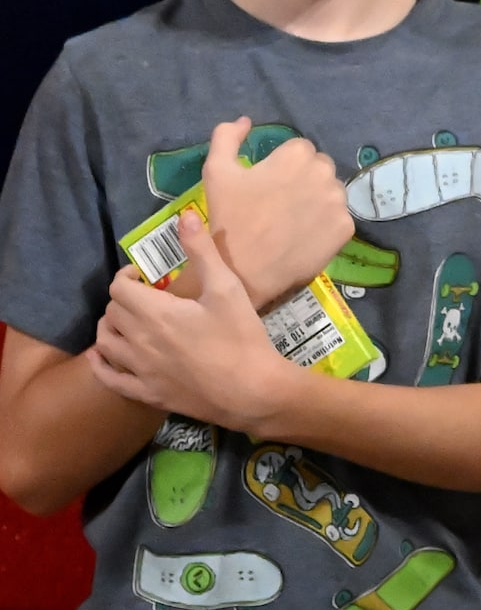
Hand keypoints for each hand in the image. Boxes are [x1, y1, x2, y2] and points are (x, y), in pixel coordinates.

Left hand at [91, 209, 296, 430]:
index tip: (145, 276)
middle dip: (123, 299)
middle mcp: (137, 340)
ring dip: (110, 326)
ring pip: (104, 342)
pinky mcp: (145, 392)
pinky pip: (108, 378)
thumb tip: (184, 216)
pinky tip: (103, 356)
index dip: (127, 276)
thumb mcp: (227, 288)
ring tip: (129, 322)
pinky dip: (100, 363)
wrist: (251, 390)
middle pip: (111, 312)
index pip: (119, 287)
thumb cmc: (241, 336)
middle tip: (146, 297)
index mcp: (155, 313)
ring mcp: (138, 370)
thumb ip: (202, 252)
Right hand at [202, 118, 352, 310]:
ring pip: (331, 191)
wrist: (243, 272)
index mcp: (298, 155)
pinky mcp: (347, 227)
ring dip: (317, 198)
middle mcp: (325, 173)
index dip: (283, 165)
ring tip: (292, 219)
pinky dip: (325, 222)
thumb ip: (227, 137)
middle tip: (280, 202)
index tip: (268, 184)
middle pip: (319, 167)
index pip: (299, 149)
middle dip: (303, 178)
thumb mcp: (216, 172)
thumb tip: (246, 121)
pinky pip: (339, 216)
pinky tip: (305, 234)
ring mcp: (339, 201)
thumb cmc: (229, 218)